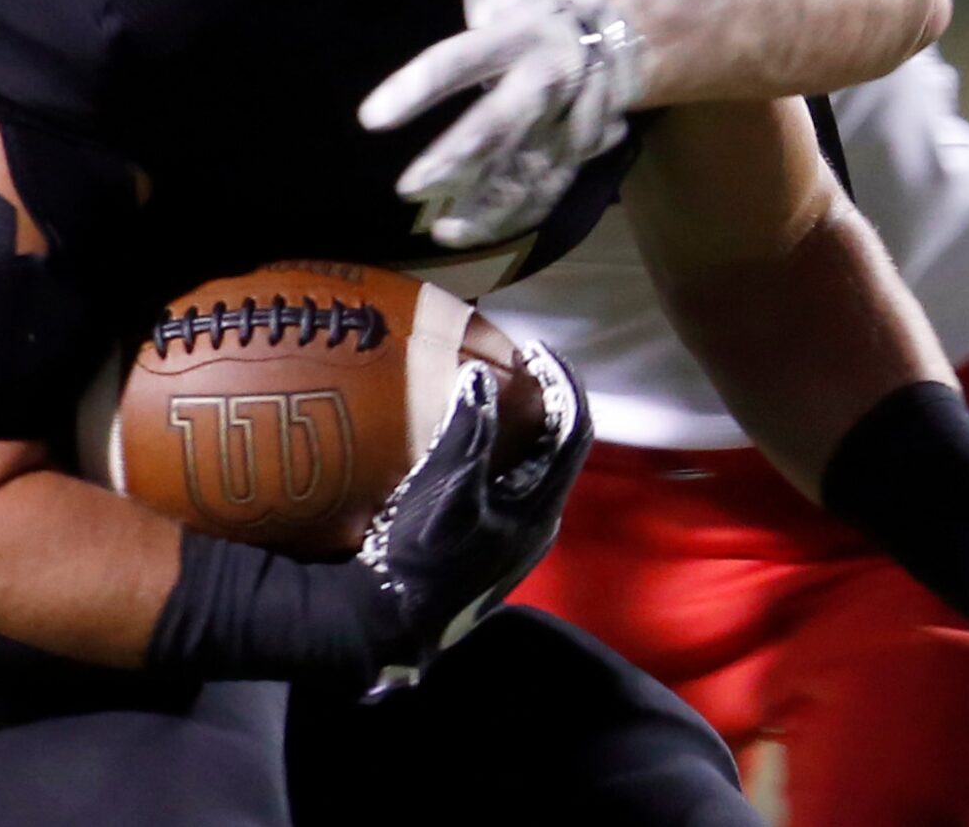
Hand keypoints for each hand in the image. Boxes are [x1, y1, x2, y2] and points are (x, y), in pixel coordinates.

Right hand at [355, 340, 591, 692]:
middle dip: (546, 397)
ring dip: (525, 422)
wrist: (392, 621)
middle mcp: (540, 521)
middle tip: (517, 360)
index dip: (563, 382)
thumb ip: (470, 431)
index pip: (576, 431)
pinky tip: (472, 435)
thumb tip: (481, 375)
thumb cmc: (422, 556)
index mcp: (542, 508)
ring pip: (536, 464)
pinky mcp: (492, 540)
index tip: (534, 348)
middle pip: (561, 446)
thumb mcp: (447, 488)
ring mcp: (517, 534)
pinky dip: (504, 446)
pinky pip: (512, 480)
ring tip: (496, 386)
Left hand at [360, 0, 647, 249]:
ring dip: (484, 203)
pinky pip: (546, 191)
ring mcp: (565, 122)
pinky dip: (511, 216)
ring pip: (525, 170)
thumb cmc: (539, 8)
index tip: (371, 118)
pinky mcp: (576, 154)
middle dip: (455, 159)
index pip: (459, 61)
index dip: (417, 88)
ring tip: (439, 229)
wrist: (624, 38)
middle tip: (407, 188)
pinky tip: (469, 235)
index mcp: (519, 35)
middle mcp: (544, 83)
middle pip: (499, 126)